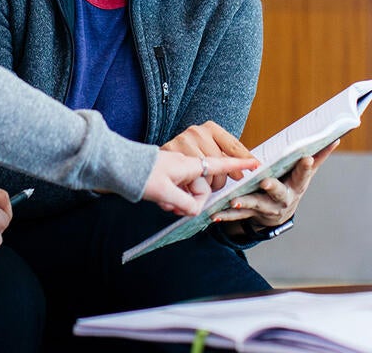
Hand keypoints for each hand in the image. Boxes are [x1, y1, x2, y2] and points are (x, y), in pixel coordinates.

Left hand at [143, 149, 258, 216]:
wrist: (117, 166)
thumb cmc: (140, 174)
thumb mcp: (165, 193)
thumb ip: (187, 204)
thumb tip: (197, 211)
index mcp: (189, 163)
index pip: (219, 164)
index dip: (238, 166)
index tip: (256, 163)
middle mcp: (186, 164)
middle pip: (205, 187)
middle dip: (195, 200)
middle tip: (175, 205)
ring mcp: (178, 170)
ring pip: (192, 192)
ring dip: (181, 202)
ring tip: (165, 203)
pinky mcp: (169, 176)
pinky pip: (181, 192)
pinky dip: (175, 200)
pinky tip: (162, 203)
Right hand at [162, 121, 255, 190]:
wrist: (159, 156)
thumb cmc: (192, 151)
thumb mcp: (212, 147)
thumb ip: (229, 155)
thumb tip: (255, 166)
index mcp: (211, 128)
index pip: (234, 146)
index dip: (245, 160)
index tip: (257, 167)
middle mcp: (197, 131)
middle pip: (220, 164)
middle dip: (221, 180)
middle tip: (216, 185)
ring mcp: (182, 141)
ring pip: (205, 174)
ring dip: (206, 185)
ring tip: (199, 185)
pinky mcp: (169, 152)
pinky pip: (189, 178)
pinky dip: (191, 188)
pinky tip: (188, 186)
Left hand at [214, 139, 338, 229]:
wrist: (279, 213)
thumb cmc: (291, 184)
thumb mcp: (304, 173)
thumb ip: (317, 157)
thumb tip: (335, 138)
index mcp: (296, 185)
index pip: (303, 175)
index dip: (305, 167)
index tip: (305, 158)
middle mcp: (283, 199)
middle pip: (278, 192)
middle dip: (272, 187)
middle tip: (264, 182)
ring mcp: (266, 208)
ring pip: (255, 205)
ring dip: (245, 202)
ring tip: (234, 199)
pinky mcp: (250, 214)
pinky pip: (237, 215)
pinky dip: (225, 215)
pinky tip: (214, 214)